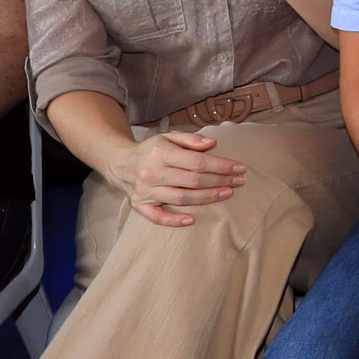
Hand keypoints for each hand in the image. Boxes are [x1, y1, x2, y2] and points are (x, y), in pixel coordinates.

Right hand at [116, 128, 247, 227]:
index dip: (221, 166)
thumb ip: (190, 139)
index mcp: (160, 153)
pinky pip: (157, 217)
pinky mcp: (139, 205)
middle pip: (193, 180)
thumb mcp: (168, 137)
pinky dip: (173, 221)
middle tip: (239, 182)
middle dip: (220, 181)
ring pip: (181, 198)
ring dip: (207, 198)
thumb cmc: (151, 150)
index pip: (197, 161)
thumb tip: (213, 144)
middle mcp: (152, 173)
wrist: (119, 163)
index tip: (239, 168)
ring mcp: (145, 191)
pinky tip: (192, 220)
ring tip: (227, 193)